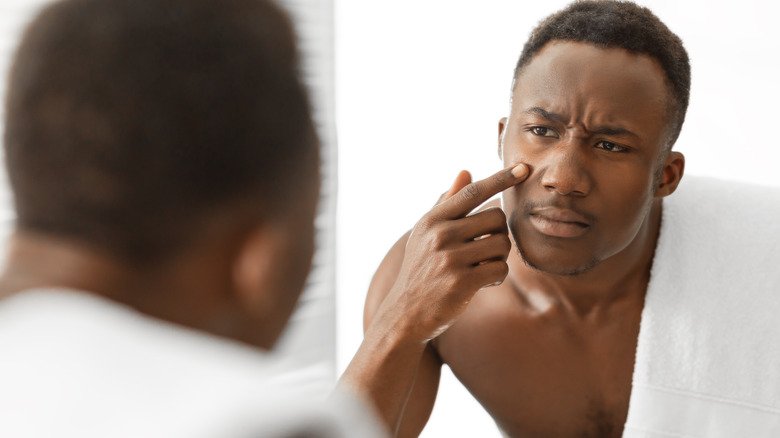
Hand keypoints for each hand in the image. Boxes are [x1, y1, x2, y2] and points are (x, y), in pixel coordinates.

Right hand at [370, 163, 529, 343]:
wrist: (406, 313)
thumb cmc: (421, 269)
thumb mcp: (425, 233)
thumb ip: (446, 203)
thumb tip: (466, 171)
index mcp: (432, 219)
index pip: (473, 192)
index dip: (501, 179)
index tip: (524, 169)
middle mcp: (440, 235)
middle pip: (496, 218)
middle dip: (499, 233)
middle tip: (486, 249)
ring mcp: (450, 258)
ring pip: (502, 244)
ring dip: (500, 256)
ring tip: (483, 266)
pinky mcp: (462, 282)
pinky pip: (500, 269)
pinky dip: (497, 276)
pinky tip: (483, 282)